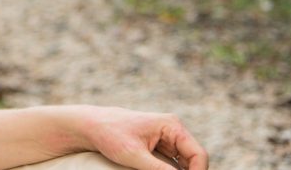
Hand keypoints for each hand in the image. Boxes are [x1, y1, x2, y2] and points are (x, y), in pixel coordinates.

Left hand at [80, 106, 208, 169]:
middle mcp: (173, 130)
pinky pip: (174, 164)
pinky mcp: (159, 147)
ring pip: (185, 164)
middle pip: (194, 160)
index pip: (198, 155)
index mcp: (171, 126)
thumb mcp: (135, 156)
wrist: (91, 126)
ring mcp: (167, 139)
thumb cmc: (110, 135)